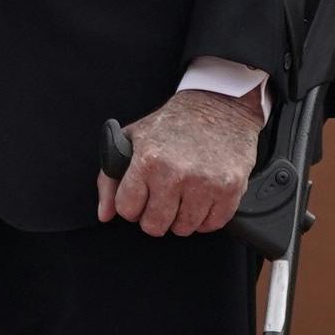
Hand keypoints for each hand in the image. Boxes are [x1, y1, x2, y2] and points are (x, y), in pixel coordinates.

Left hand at [98, 86, 261, 236]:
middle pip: (154, 226)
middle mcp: (176, 174)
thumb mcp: (133, 139)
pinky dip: (206, 218)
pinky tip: (202, 198)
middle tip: (162, 197)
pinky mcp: (230, 189)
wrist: (220, 105)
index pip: (127, 210)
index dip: (131, 205)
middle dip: (154, 216)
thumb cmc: (174, 122)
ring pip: (183, 229)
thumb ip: (110, 179)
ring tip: (183, 195)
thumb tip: (104, 214)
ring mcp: (205, 184)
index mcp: (148, 160)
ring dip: (181, 218)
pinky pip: (212, 225)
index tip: (140, 195)